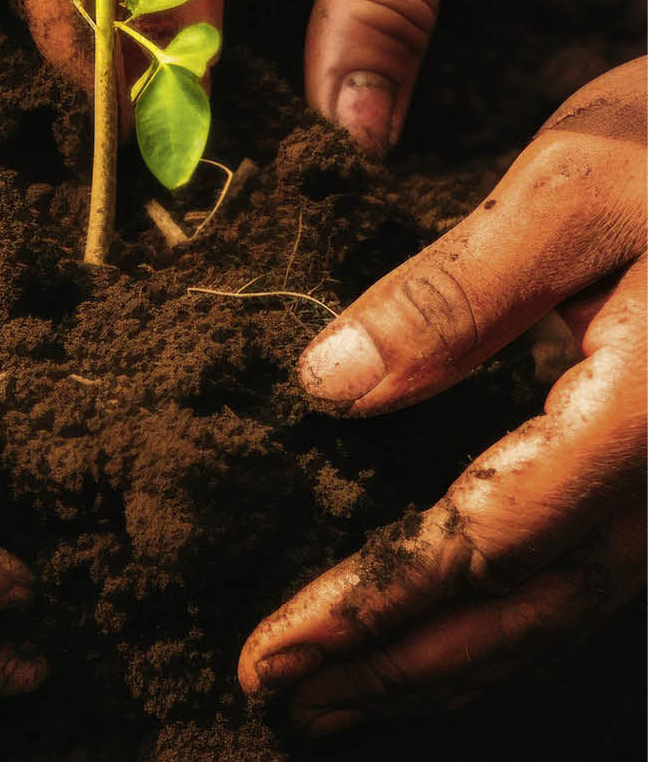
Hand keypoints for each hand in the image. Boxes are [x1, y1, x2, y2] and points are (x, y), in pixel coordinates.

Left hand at [237, 61, 645, 733]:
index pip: (488, 544)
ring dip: (443, 663)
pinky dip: (504, 621)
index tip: (274, 649)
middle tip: (277, 697)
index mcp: (646, 412)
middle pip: (525, 611)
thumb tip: (327, 388)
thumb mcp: (569, 186)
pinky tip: (440, 629)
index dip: (375, 606)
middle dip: (394, 667)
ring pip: (562, 613)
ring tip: (334, 695)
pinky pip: (589, 577)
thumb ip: (454, 293)